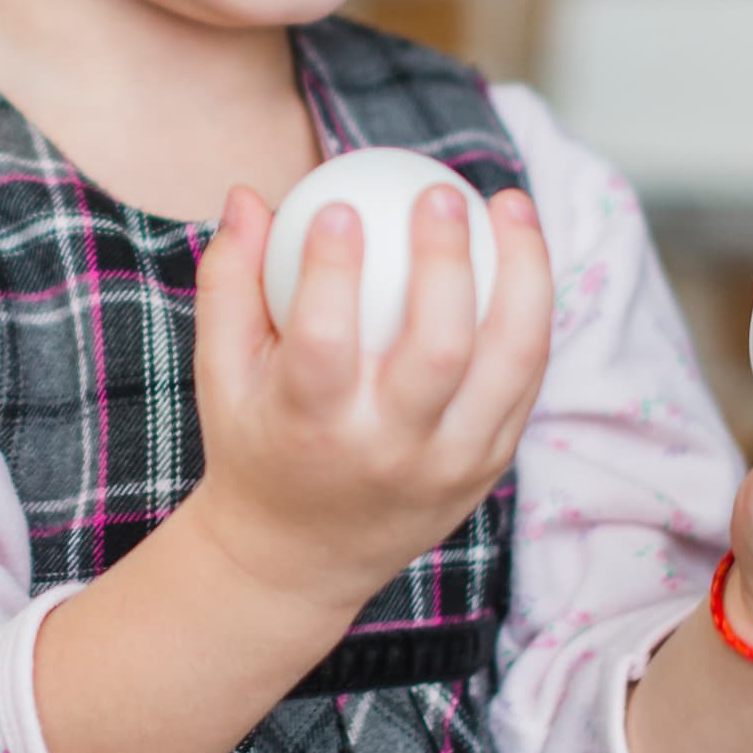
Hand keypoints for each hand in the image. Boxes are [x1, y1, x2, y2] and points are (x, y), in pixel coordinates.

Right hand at [186, 180, 556, 617]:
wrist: (300, 560)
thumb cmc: (256, 444)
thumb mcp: (220, 374)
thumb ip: (229, 281)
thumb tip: (247, 195)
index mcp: (311, 429)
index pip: (323, 342)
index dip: (331, 269)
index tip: (338, 201)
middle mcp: (388, 451)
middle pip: (437, 350)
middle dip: (447, 261)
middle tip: (440, 193)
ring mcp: (450, 464)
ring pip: (508, 362)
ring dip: (522, 273)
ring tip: (510, 203)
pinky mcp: (488, 466)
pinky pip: (525, 378)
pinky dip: (532, 310)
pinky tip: (521, 253)